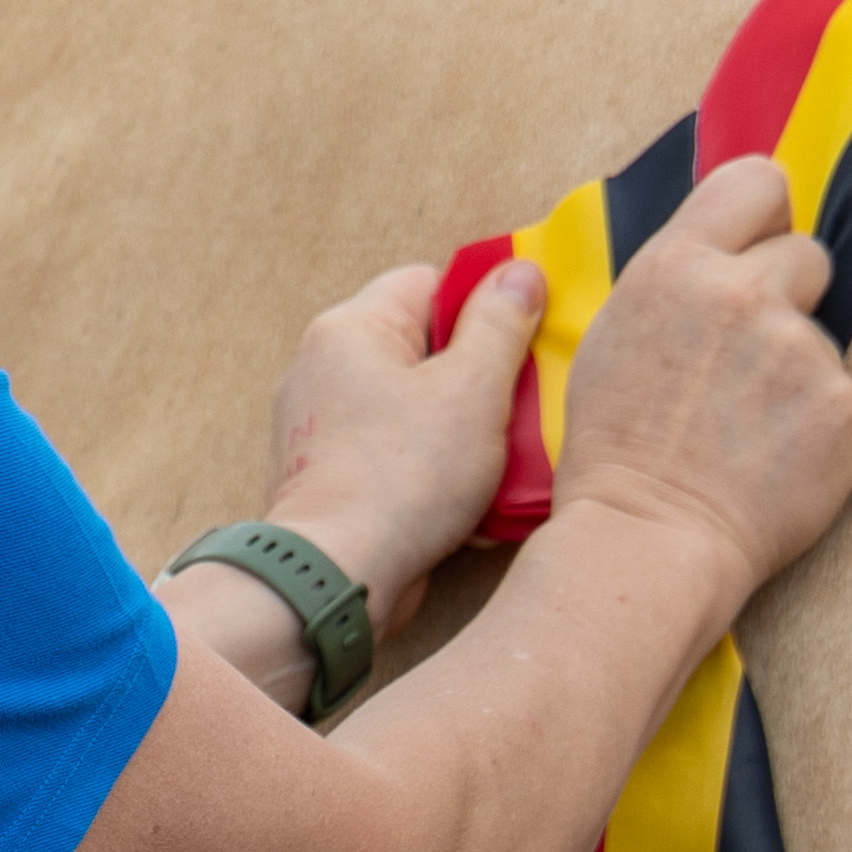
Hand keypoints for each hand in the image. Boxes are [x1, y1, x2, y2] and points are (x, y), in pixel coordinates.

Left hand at [258, 247, 550, 639]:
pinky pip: (400, 454)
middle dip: (482, 378)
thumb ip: (500, 324)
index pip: (430, 283)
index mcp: (353, 329)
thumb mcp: (472, 388)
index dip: (485, 304)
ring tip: (500, 462)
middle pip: (427, 349)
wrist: (336, 577)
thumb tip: (521, 274)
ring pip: (418, 407)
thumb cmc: (399, 480)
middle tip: (519, 406)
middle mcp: (327, 368)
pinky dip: (436, 471)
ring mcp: (326, 426)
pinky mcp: (334, 476)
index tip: (525, 336)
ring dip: (467, 431)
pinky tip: (470, 502)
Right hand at [547, 156, 851, 607]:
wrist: (648, 540)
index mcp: (678, 266)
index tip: (760, 247)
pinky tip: (773, 464)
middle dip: (787, 297)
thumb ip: (678, 283)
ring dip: (797, 374)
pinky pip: (843, 399)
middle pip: (808, 254)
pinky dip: (818, 430)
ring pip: (821, 339)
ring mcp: (802, 351)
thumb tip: (728, 255)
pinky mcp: (845, 407)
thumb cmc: (617, 451)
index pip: (759, 182)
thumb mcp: (617, 335)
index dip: (765, 215)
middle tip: (750, 362)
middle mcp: (745, 294)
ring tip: (747, 433)